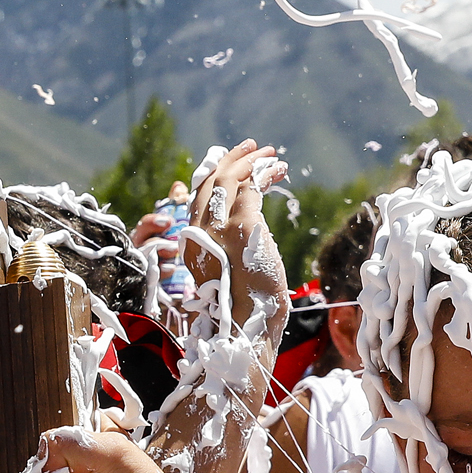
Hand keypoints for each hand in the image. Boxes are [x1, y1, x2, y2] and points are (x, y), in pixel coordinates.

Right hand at [182, 138, 289, 329]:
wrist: (244, 326)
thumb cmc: (242, 307)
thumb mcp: (229, 271)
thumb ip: (229, 246)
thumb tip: (245, 228)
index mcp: (192, 242)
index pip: (197, 197)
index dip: (213, 175)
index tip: (229, 162)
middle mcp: (199, 231)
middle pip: (210, 182)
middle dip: (232, 160)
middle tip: (252, 147)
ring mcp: (220, 228)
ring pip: (230, 179)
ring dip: (251, 161)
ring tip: (269, 153)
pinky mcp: (244, 227)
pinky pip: (253, 187)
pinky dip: (266, 173)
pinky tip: (279, 169)